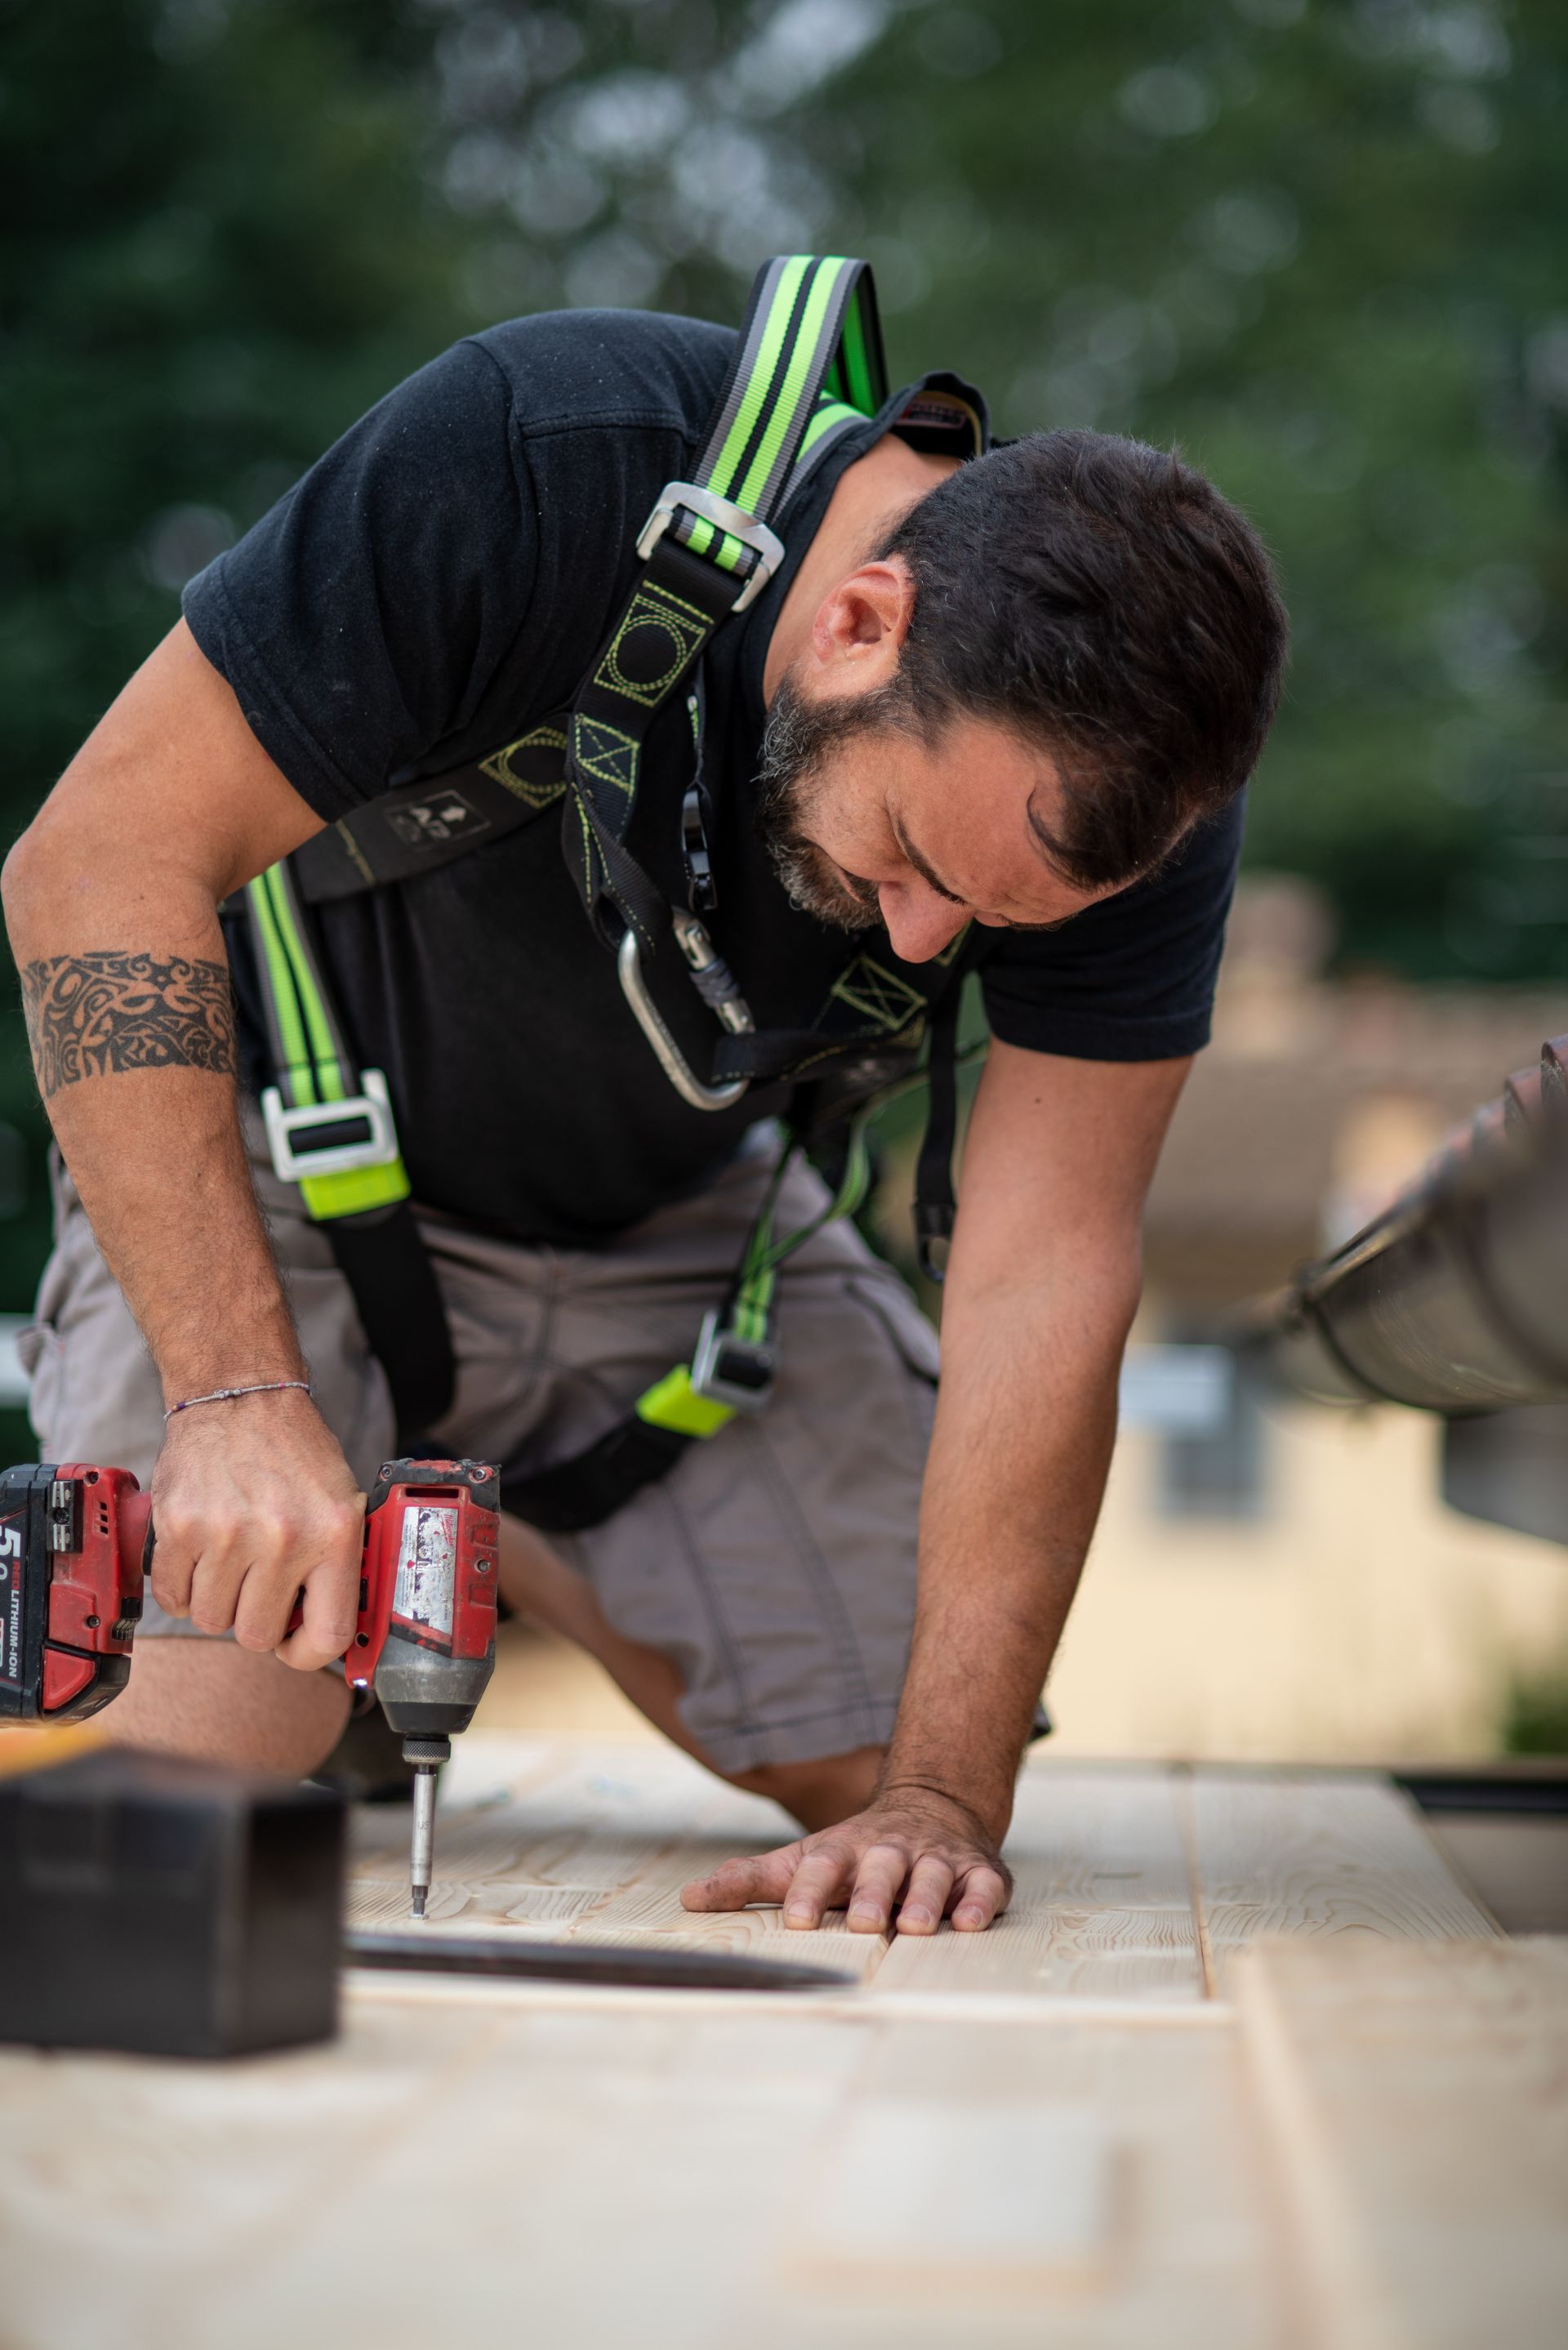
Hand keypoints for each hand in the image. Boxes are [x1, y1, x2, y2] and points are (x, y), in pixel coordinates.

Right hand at [148, 1389, 365, 1670]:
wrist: (241, 1398)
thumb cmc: (294, 1452)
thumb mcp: (342, 1502)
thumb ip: (337, 1566)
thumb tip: (327, 1632)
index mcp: (334, 1535)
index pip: (327, 1635)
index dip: (307, 1653)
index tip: (296, 1643)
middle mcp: (283, 1538)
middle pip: (258, 1635)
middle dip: (256, 1618)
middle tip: (258, 1585)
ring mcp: (227, 1534)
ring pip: (213, 1620)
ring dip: (218, 1601)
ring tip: (230, 1561)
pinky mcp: (179, 1528)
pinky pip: (172, 1599)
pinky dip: (182, 1588)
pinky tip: (200, 1557)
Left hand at [679, 1785, 1012, 1934]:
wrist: (930, 1806)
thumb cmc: (854, 1851)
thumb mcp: (802, 1858)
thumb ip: (751, 1880)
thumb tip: (687, 1898)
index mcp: (844, 1850)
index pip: (821, 1865)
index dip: (808, 1890)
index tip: (795, 1919)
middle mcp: (890, 1850)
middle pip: (879, 1867)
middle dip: (872, 1893)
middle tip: (864, 1922)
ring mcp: (936, 1858)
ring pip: (932, 1873)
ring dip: (926, 1898)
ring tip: (918, 1926)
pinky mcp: (978, 1872)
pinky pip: (983, 1884)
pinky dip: (978, 1901)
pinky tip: (971, 1921)